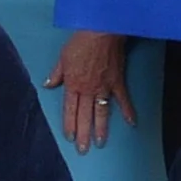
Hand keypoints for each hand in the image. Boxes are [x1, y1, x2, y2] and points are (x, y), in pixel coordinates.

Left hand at [48, 29, 131, 151]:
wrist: (102, 31)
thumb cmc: (80, 41)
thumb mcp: (63, 57)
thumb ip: (56, 73)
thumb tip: (48, 85)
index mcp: (73, 84)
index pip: (70, 110)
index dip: (69, 125)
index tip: (70, 138)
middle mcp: (88, 90)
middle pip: (84, 116)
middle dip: (83, 134)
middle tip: (83, 150)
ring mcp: (104, 88)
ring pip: (101, 113)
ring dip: (101, 129)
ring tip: (100, 143)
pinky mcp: (117, 82)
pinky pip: (123, 100)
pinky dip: (128, 111)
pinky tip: (132, 123)